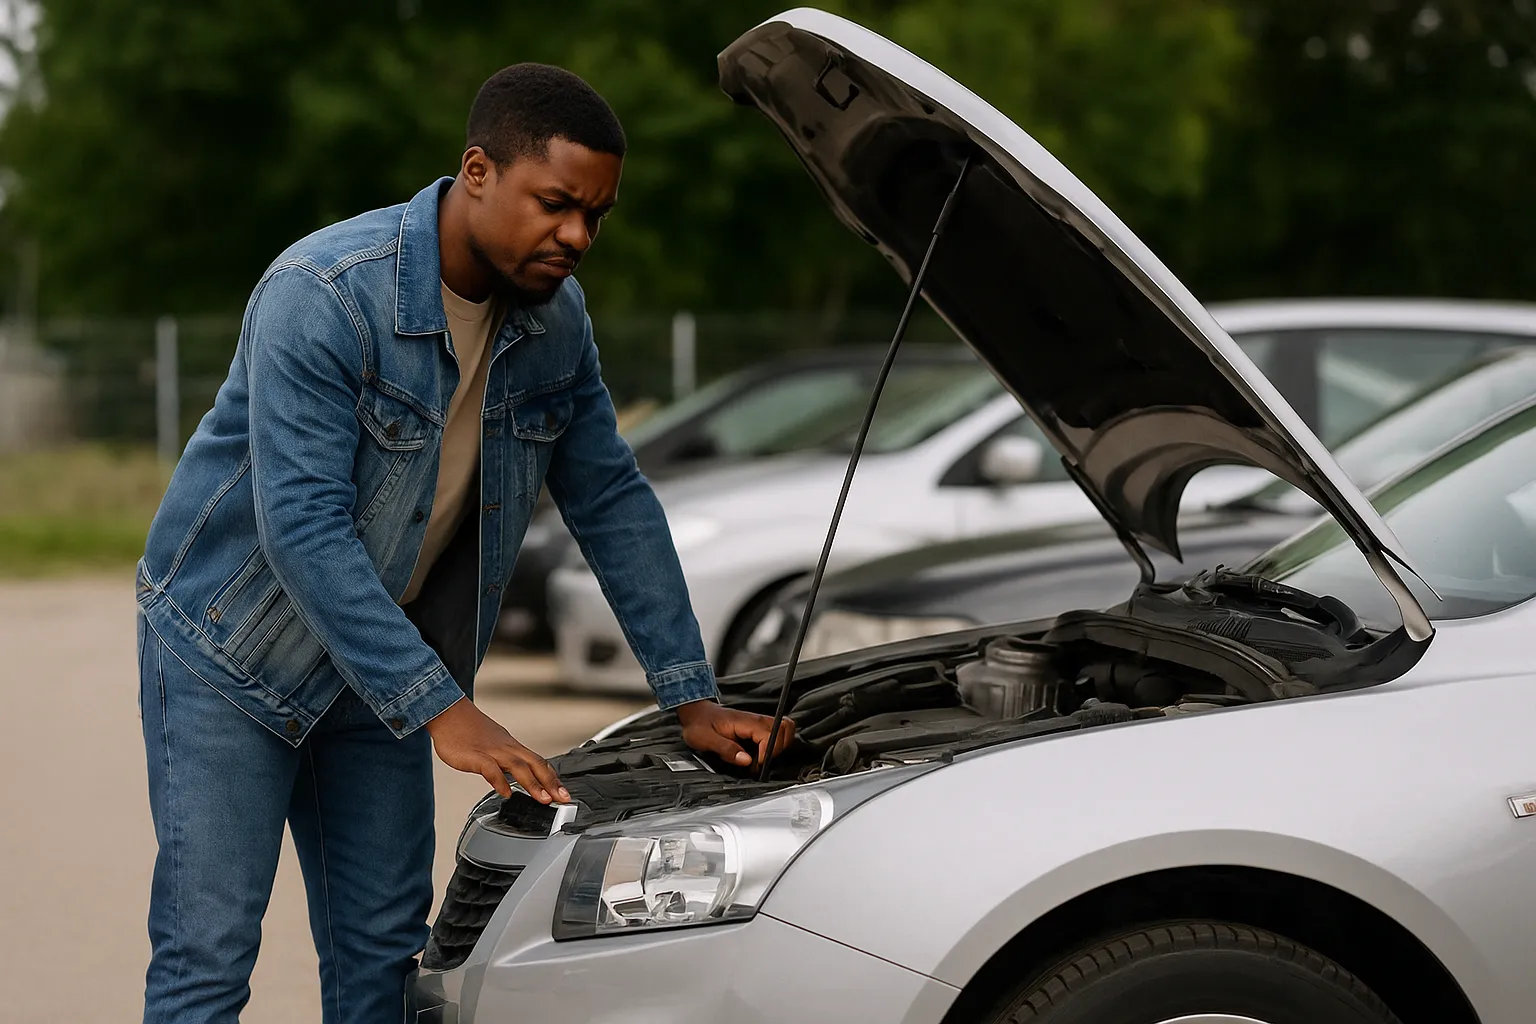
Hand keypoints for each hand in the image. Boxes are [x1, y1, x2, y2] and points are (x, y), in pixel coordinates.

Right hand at [425, 698, 570, 803]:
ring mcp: (492, 751)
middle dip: (551, 783)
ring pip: (518, 766)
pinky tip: (506, 793)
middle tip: (564, 799)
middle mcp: (507, 748)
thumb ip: (505, 762)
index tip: (564, 793)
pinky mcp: (475, 755)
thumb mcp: (494, 746)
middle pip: (535, 764)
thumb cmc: (469, 731)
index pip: (539, 762)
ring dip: (533, 783)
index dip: (553, 778)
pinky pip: (490, 769)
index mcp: (512, 747)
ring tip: (544, 799)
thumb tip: (516, 778)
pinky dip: (500, 781)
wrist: (449, 713)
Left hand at [676, 700, 795, 769]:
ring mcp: (758, 722)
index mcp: (745, 722)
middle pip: (785, 728)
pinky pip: (776, 733)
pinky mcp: (757, 727)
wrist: (696, 713)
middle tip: (761, 762)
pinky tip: (759, 755)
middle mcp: (756, 720)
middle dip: (778, 749)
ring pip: (785, 729)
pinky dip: (775, 745)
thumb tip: (746, 760)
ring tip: (762, 759)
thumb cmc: (699, 725)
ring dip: (780, 746)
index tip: (754, 764)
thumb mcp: (706, 740)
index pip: (771, 735)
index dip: (766, 753)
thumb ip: (726, 750)